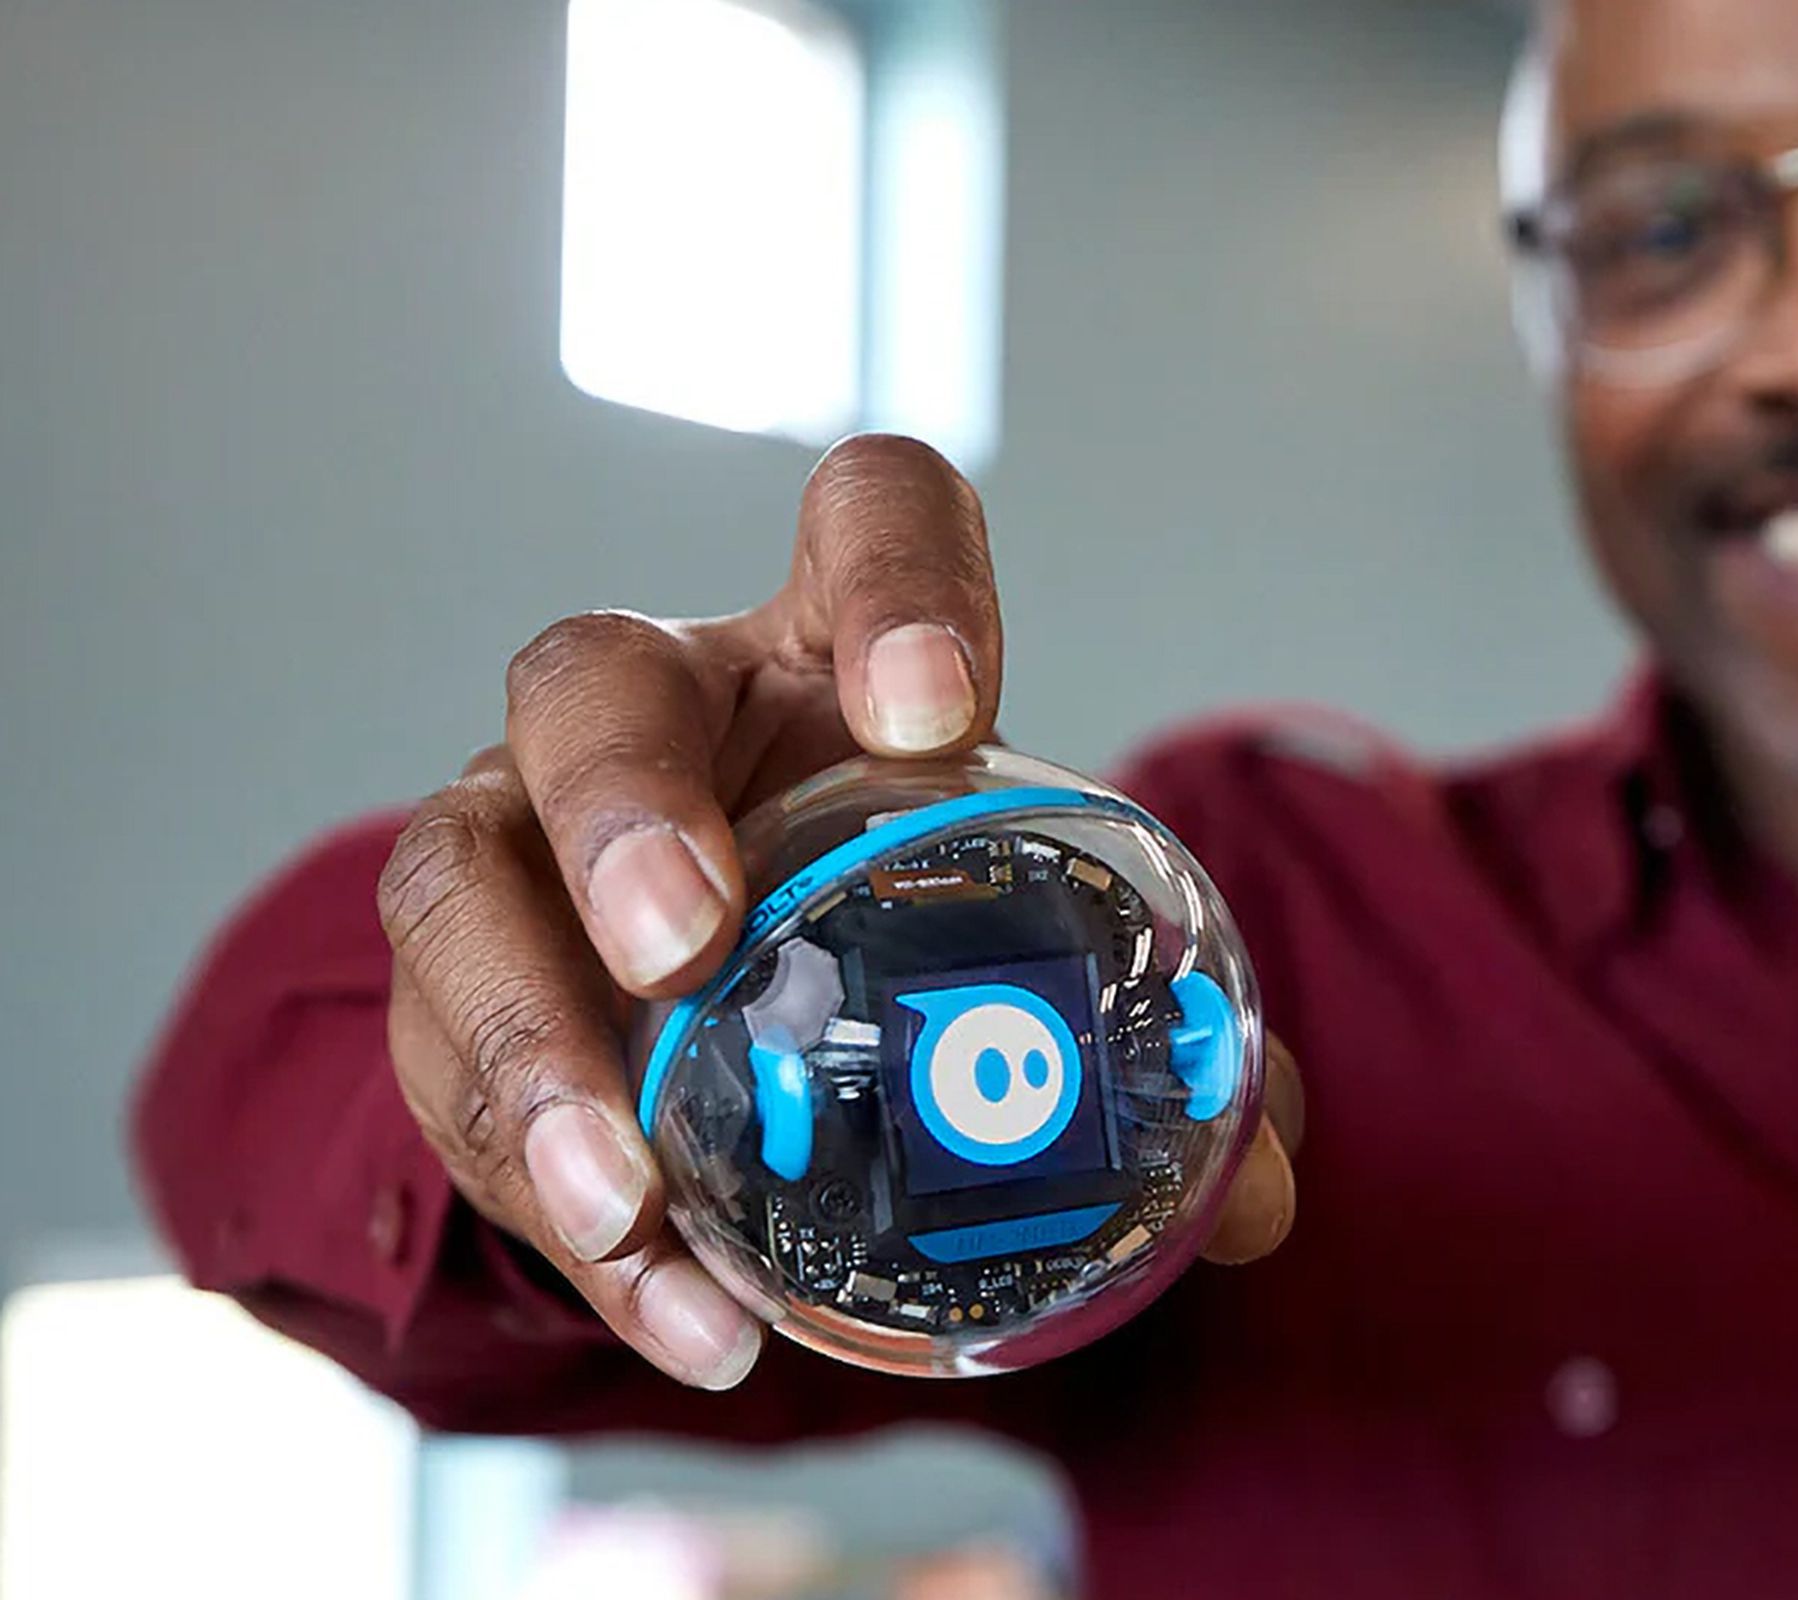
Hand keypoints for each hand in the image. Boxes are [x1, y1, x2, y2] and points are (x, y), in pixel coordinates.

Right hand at [374, 436, 1300, 1389]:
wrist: (724, 1000)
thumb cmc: (886, 917)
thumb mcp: (1006, 943)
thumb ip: (1137, 1046)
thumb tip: (1259, 1191)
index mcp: (824, 650)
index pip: (870, 518)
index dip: (896, 579)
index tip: (937, 709)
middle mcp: (655, 713)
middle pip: (590, 681)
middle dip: (624, 808)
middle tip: (684, 943)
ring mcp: (525, 840)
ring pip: (457, 881)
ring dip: (530, 1048)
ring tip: (628, 1196)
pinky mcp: (459, 991)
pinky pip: (453, 1085)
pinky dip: (560, 1216)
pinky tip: (678, 1312)